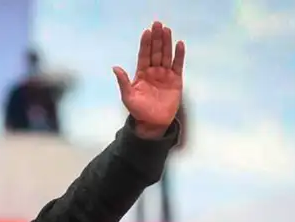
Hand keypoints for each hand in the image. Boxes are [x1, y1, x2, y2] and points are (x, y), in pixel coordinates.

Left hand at [113, 21, 184, 138]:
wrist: (152, 123)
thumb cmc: (138, 111)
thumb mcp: (127, 97)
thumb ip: (123, 82)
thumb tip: (115, 68)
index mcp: (141, 74)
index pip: (143, 55)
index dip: (145, 44)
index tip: (147, 32)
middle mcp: (153, 71)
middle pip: (155, 51)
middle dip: (156, 38)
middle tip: (157, 24)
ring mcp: (165, 75)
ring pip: (166, 55)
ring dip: (167, 43)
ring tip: (167, 30)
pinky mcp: (176, 80)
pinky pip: (178, 65)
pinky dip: (179, 55)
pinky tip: (179, 44)